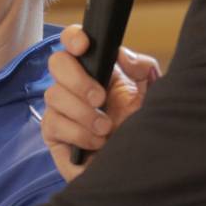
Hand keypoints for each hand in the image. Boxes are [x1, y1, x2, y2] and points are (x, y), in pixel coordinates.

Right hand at [41, 23, 162, 181]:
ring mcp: (61, 109)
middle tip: (101, 98)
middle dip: (78, 80)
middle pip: (57, 63)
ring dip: (83, 113)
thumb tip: (120, 53)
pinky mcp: (54, 135)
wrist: (139, 168)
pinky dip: (78, 133)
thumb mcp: (152, 94)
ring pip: (54, 95)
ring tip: (106, 129)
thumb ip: (141, 68)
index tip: (84, 46)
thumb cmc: (141, 128)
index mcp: (96, 70)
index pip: (74, 42)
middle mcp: (74, 86)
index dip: (74, 38)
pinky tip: (96, 143)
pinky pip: (54, 124)